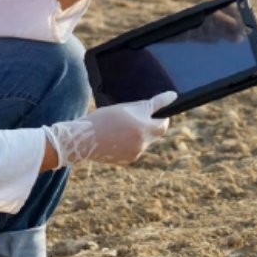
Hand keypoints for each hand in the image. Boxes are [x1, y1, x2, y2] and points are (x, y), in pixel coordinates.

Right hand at [44, 91, 175, 166]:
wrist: (83, 139)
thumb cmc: (104, 118)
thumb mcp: (128, 107)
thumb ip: (152, 103)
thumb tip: (172, 96)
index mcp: (144, 129)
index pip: (164, 124)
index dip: (161, 117)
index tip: (154, 112)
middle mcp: (142, 144)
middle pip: (154, 134)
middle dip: (147, 125)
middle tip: (133, 118)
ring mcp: (135, 154)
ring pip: (143, 142)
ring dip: (138, 134)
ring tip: (119, 128)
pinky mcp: (127, 161)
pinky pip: (134, 150)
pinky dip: (129, 144)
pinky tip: (115, 138)